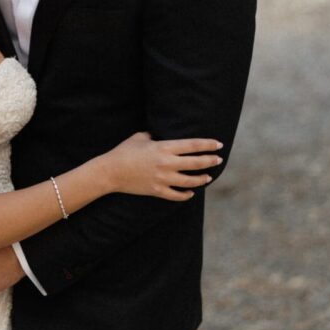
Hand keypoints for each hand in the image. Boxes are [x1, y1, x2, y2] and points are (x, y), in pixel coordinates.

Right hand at [103, 132, 222, 200]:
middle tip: (219, 159)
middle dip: (210, 161)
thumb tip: (160, 134)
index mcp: (163, 147)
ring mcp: (163, 179)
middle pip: (196, 163)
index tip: (218, 144)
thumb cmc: (124, 151)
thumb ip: (153, 135)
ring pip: (190, 181)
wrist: (111, 171)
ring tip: (208, 177)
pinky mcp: (157, 190)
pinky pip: (177, 195)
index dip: (208, 145)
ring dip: (202, 178)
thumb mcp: (139, 137)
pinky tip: (191, 192)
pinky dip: (186, 194)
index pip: (192, 145)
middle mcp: (166, 163)